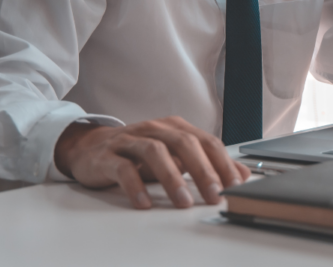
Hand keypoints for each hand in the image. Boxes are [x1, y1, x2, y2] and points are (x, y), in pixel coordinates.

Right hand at [53, 116, 250, 209]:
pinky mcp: (107, 156)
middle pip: (184, 143)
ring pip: (155, 152)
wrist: (90, 147)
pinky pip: (123, 169)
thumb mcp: (175, 156)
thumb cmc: (138, 154)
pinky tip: (145, 203)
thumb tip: (243, 174)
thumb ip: (208, 164)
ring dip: (172, 178)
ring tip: (184, 203)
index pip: (206, 141)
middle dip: (203, 170)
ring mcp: (130, 140)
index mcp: (175, 128)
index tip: (235, 186)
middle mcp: (155, 129)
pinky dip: (136, 186)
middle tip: (215, 194)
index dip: (222, 162)